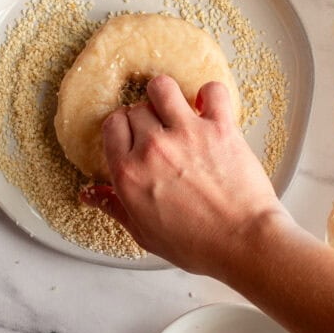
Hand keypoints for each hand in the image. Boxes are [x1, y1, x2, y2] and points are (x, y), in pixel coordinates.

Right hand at [81, 75, 288, 276]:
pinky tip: (209, 108)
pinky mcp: (220, 127)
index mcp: (129, 173)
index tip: (132, 135)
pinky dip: (211, 95)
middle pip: (136, 109)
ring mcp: (187, 133)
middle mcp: (153, 148)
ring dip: (166, 94)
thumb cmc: (197, 244)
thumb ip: (115, 207)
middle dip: (145, 118)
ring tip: (176, 108)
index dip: (121, 129)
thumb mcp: (145, 233)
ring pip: (163, 88)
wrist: (242, 243)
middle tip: (159, 133)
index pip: (112, 126)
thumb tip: (90, 194)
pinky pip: (211, 91)